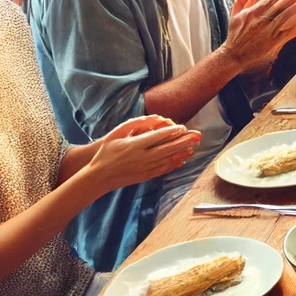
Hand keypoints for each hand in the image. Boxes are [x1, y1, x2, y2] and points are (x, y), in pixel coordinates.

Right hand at [80, 115, 200, 191]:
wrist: (99, 177)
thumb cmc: (105, 152)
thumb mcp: (115, 134)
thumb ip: (134, 124)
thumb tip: (151, 118)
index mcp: (134, 145)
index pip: (158, 137)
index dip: (172, 132)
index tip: (183, 127)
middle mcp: (142, 157)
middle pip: (167, 148)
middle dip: (183, 141)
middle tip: (196, 136)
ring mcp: (144, 168)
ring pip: (167, 159)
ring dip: (181, 153)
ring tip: (193, 147)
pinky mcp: (145, 176)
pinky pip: (163, 169)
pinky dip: (173, 164)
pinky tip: (181, 160)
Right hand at [222, 0, 295, 70]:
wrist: (233, 56)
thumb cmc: (235, 35)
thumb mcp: (237, 15)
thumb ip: (244, 0)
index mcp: (253, 12)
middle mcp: (261, 20)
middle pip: (280, 5)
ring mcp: (268, 32)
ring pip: (285, 17)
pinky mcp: (273, 43)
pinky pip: (288, 33)